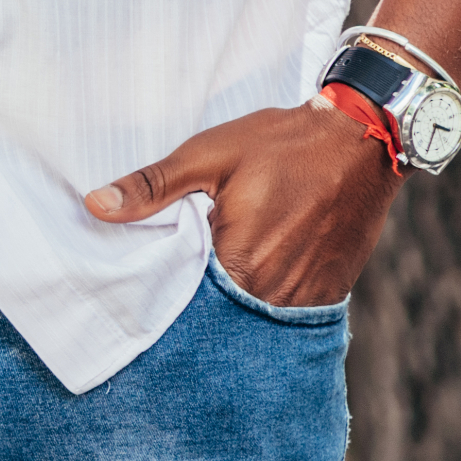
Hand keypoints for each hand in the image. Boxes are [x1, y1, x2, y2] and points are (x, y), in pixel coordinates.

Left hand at [85, 101, 396, 307]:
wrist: (365, 140)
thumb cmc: (283, 144)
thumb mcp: (208, 155)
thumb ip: (153, 187)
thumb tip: (96, 206)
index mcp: (238, 266)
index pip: (183, 305)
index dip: (159, 298)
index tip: (137, 291)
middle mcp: (274, 296)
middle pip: (218, 318)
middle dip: (193, 308)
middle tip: (168, 289)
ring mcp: (307, 300)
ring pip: (252, 319)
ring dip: (228, 308)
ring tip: (207, 284)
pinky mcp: (328, 294)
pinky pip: (284, 313)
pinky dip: (261, 302)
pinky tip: (244, 280)